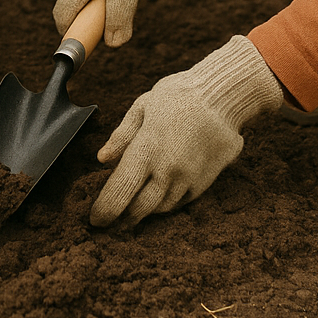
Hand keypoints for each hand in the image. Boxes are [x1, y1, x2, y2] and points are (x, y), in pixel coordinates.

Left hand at [89, 35, 282, 225]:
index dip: (105, 209)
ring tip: (132, 211)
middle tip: (111, 220)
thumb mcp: (143, 106)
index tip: (96, 220)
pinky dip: (166, 204)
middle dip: (123, 217)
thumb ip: (122, 135)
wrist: (221, 97)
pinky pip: (180, 203)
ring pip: (160, 209)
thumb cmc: (178, 96)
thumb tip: (102, 159)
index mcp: (147, 148)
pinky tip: (158, 197)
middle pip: (139, 209)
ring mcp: (187, 179)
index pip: (120, 190)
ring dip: (144, 212)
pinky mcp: (203, 183)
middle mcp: (167, 169)